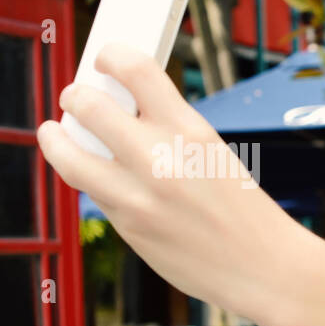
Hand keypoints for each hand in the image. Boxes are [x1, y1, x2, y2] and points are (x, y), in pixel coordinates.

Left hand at [37, 43, 299, 321]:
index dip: (111, 56)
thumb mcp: (215, 155)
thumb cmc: (246, 212)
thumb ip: (169, 133)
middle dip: (75, 96)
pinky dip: (92, 180)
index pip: (133, 68)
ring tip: (57, 135)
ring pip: (67, 154)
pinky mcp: (127, 228)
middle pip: (86, 104)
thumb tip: (121, 111)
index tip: (105, 60)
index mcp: (190, 131)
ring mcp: (137, 197)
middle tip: (78, 100)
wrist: (266, 269)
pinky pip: (93, 193)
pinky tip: (102, 179)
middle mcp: (159, 159)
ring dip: (57, 139)